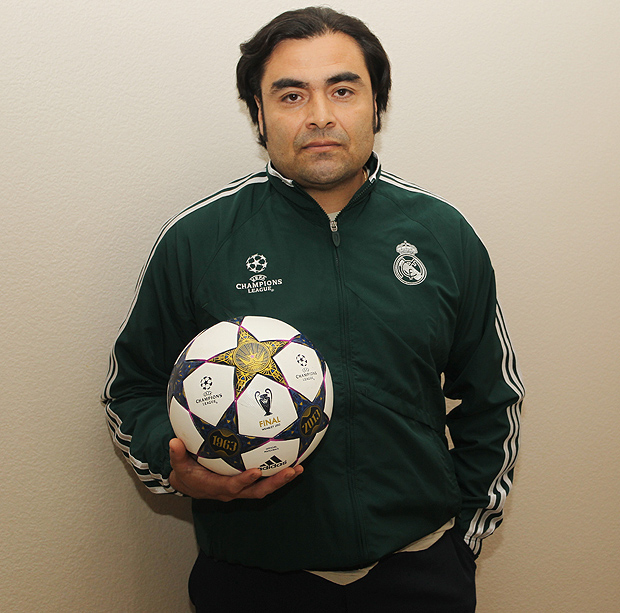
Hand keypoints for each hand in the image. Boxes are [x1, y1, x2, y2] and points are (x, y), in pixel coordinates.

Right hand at [168, 438, 302, 500]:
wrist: (190, 484)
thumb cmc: (186, 473)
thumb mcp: (178, 465)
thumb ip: (177, 455)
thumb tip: (173, 442)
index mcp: (217, 487)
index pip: (233, 486)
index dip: (244, 481)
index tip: (255, 471)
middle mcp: (234, 491)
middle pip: (258, 491)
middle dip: (275, 482)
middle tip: (292, 471)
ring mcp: (243, 488)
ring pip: (265, 487)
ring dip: (282, 479)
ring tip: (299, 468)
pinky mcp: (249, 483)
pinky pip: (265, 479)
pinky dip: (279, 473)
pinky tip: (293, 460)